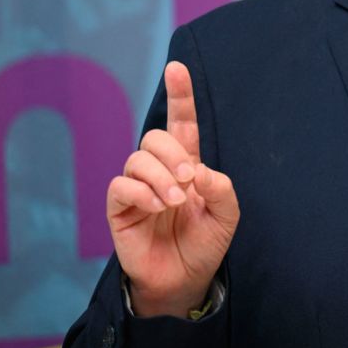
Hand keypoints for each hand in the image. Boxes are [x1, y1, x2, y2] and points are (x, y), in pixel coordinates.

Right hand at [106, 61, 239, 316]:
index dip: (179, 95)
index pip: (181, 123)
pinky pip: (121, 186)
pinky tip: (156, 206)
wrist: (185, 279)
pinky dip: (141, 192)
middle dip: (173, 153)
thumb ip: (220, 188)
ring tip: (176, 201)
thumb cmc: (205, 243)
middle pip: (155, 137)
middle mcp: (160, 170)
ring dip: (160, 176)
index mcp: (187, 164)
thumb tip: (196, 170)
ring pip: (137, 159)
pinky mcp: (120, 208)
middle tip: (189, 180)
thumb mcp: (226, 214)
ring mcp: (138, 188)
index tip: (177, 68)